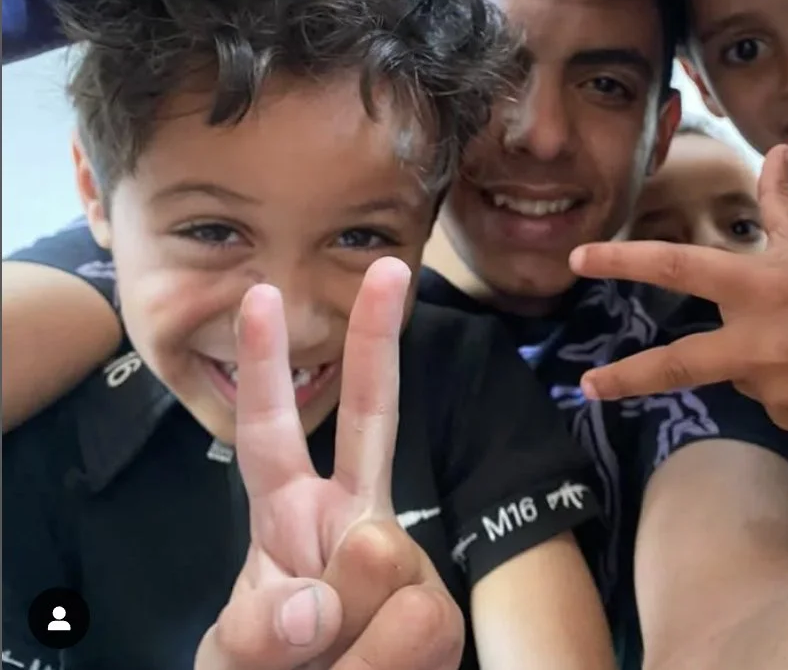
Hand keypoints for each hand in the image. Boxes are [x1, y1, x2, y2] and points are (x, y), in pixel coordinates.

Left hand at [195, 258, 463, 669]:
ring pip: (380, 563)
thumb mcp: (237, 658)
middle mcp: (354, 519)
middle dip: (375, 341)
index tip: (259, 294)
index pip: (271, 431)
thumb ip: (261, 628)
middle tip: (391, 267)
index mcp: (290, 514)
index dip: (263, 366)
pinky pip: (414, 630)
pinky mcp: (439, 616)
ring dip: (343, 644)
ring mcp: (403, 563)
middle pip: (370, 417)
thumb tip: (327, 592)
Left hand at [569, 147, 787, 428]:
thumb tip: (777, 149)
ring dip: (749, 357)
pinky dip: (777, 381)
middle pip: (678, 364)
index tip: (576, 258)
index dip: (622, 260)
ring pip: (733, 373)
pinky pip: (766, 398)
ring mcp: (777, 385)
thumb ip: (779, 201)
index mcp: (758, 284)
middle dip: (626, 377)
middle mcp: (760, 339)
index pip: (677, 266)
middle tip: (587, 385)